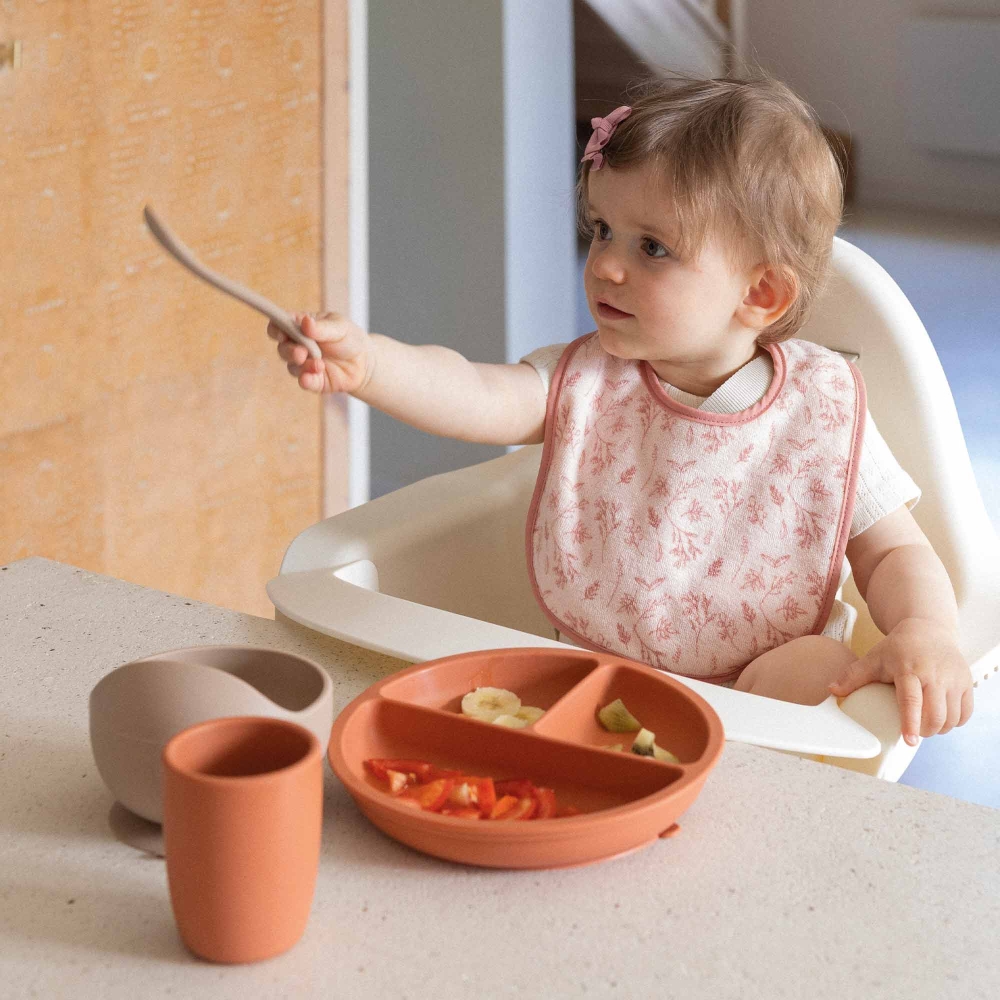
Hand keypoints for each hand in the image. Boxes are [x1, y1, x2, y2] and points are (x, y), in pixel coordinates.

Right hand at [268, 311, 372, 394]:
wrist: (365, 362)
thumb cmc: (350, 338)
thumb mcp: (340, 327)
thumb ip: (322, 327)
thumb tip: (306, 322)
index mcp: (300, 326)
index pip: (280, 326)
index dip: (276, 329)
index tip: (281, 334)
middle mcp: (298, 345)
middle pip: (282, 348)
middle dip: (289, 351)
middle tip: (301, 353)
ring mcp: (304, 364)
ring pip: (292, 366)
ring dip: (303, 366)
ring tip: (319, 365)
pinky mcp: (313, 380)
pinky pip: (304, 382)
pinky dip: (305, 381)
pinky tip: (309, 378)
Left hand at [828, 617, 973, 745]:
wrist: (928, 629)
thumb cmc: (897, 648)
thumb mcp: (873, 659)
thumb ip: (853, 676)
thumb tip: (831, 690)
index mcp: (908, 669)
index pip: (911, 700)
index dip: (911, 722)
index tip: (910, 741)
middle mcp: (934, 674)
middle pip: (935, 714)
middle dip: (925, 731)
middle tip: (915, 733)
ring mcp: (954, 678)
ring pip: (952, 717)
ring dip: (940, 729)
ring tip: (927, 726)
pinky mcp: (967, 681)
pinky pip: (965, 712)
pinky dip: (955, 722)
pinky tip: (943, 720)